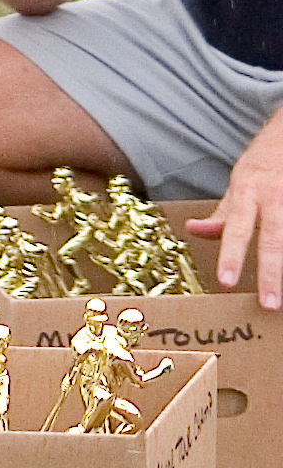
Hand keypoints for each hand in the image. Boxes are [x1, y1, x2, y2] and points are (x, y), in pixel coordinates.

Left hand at [187, 108, 282, 311]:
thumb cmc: (263, 164)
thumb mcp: (239, 182)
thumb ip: (223, 213)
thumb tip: (193, 230)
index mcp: (247, 191)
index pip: (236, 228)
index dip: (231, 255)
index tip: (226, 282)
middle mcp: (273, 196)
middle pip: (272, 239)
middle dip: (271, 273)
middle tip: (269, 303)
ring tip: (282, 298)